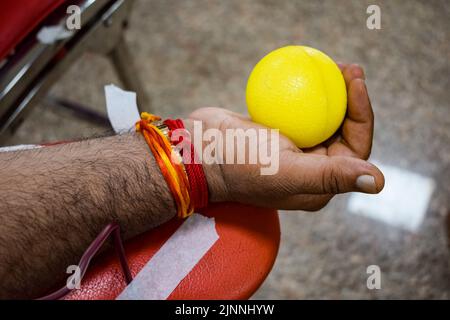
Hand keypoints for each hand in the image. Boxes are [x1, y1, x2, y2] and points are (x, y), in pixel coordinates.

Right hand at [187, 64, 383, 210]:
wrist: (197, 151)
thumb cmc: (240, 164)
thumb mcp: (287, 170)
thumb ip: (331, 176)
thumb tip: (379, 182)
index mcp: (318, 185)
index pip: (355, 149)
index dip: (362, 114)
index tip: (355, 82)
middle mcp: (309, 170)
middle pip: (341, 130)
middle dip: (351, 99)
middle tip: (348, 68)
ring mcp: (293, 151)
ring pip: (321, 118)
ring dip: (331, 93)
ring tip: (333, 65)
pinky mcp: (277, 135)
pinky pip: (299, 110)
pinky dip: (304, 92)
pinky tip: (305, 71)